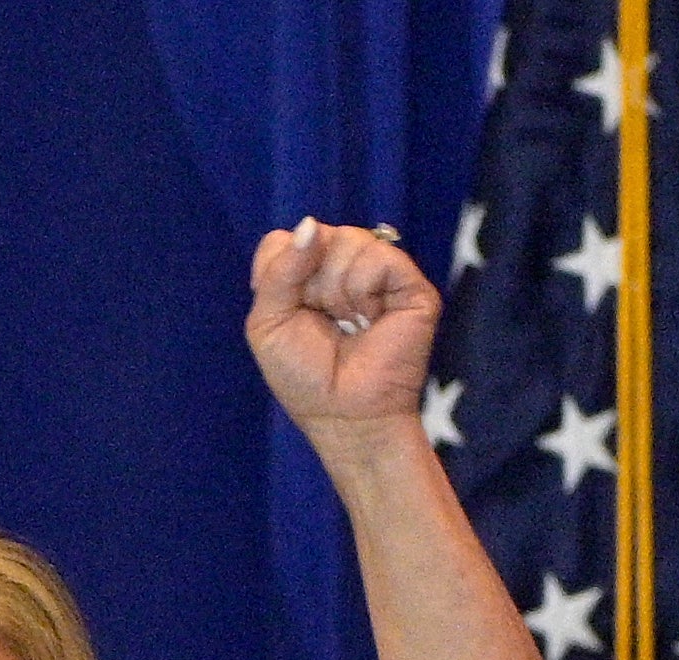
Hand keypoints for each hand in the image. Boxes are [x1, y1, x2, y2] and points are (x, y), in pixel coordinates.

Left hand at [245, 218, 440, 463]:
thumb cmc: (305, 377)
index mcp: (308, 274)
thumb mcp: (268, 323)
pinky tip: (369, 319)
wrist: (345, 415)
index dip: (281, 271)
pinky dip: (364, 289)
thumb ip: (278, 271)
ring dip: (337, 289)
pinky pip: (379, 255)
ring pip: (349, 238)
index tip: (291, 311)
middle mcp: (344, 266)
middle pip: (317, 234)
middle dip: (310, 283)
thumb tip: (310, 224)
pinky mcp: (410, 284)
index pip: (284, 238)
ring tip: (349, 323)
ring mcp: (379, 272)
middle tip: (324, 321)